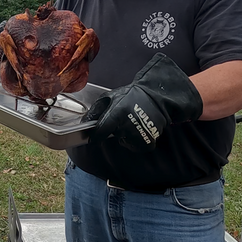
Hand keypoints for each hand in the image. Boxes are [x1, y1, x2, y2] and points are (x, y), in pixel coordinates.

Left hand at [82, 53, 202, 151]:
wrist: (157, 97)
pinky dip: (136, 141)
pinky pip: (136, 147)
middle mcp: (127, 125)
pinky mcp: (147, 142)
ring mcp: (138, 134)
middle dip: (114, 129)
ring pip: (124, 141)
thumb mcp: (111, 96)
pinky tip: (139, 129)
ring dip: (125, 135)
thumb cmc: (132, 95)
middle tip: (121, 119)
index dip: (95, 136)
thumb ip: (96, 109)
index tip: (92, 138)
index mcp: (117, 113)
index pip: (101, 131)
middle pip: (114, 135)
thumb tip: (84, 122)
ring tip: (132, 121)